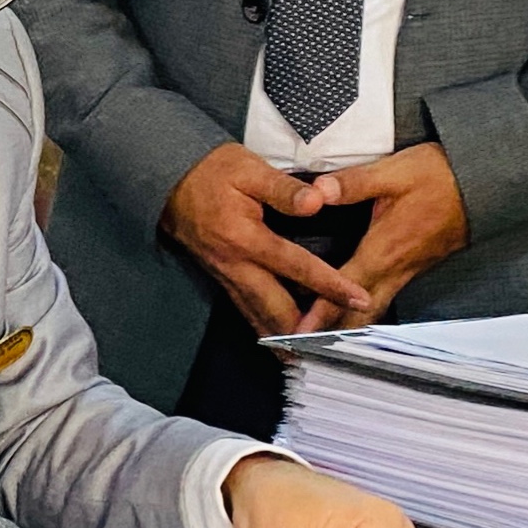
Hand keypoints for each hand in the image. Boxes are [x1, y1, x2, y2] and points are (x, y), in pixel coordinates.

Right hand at [162, 143, 371, 336]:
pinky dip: (263, 329)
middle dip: (304, 332)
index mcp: (246, 238)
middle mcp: (235, 265)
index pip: (297, 267)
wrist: (168, 179)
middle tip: (333, 349)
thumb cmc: (212, 170)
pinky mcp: (220, 277)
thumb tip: (316, 203)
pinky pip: (244, 310)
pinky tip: (276, 340)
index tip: (359, 299)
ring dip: (281, 340)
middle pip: (274, 308)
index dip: (330, 285)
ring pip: (256, 316)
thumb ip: (284, 189)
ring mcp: (225, 275)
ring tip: (305, 359)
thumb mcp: (249, 169)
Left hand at [285, 142, 469, 330]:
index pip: (345, 287)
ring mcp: (407, 272)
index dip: (320, 312)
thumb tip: (317, 192)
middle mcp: (396, 268)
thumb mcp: (394, 172)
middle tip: (301, 351)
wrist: (483, 184)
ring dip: (347, 328)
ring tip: (318, 342)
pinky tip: (348, 316)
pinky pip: (385, 299)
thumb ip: (353, 183)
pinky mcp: (414, 268)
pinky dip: (363, 314)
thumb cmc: (439, 177)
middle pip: (360, 314)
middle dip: (331, 335)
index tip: (298, 334)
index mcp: (384, 249)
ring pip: (374, 311)